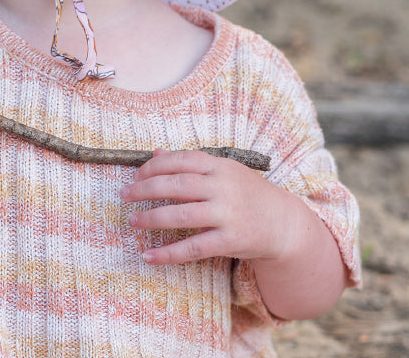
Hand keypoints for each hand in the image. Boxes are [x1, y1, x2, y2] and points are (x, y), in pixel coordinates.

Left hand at [121, 149, 292, 265]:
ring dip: (152, 218)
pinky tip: (149, 256)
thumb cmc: (245, 193)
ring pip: (182, 215)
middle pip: (177, 185)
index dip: (154, 166)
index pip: (181, 160)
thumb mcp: (222, 171)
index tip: (135, 175)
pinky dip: (169, 253)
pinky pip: (194, 248)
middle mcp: (223, 187)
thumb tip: (155, 153)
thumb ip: (190, 164)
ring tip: (133, 221)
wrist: (284, 223)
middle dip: (145, 189)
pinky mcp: (231, 241)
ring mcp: (228, 214)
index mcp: (219, 166)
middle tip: (124, 195)